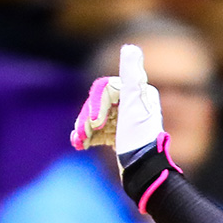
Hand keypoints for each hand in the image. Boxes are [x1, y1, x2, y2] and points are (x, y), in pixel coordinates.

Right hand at [70, 43, 164, 161]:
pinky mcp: (121, 137)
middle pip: (99, 103)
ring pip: (97, 117)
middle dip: (88, 118)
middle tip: (83, 134)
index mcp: (140, 94)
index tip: (95, 123)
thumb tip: (131, 47)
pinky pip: (99, 131)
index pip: (105, 90)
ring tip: (79, 142)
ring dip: (84, 128)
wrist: (143, 174)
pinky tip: (80, 145)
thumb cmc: (139, 140)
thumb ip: (132, 75)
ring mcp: (128, 121)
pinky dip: (88, 136)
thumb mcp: (133, 105)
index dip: (95, 105)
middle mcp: (136, 105)